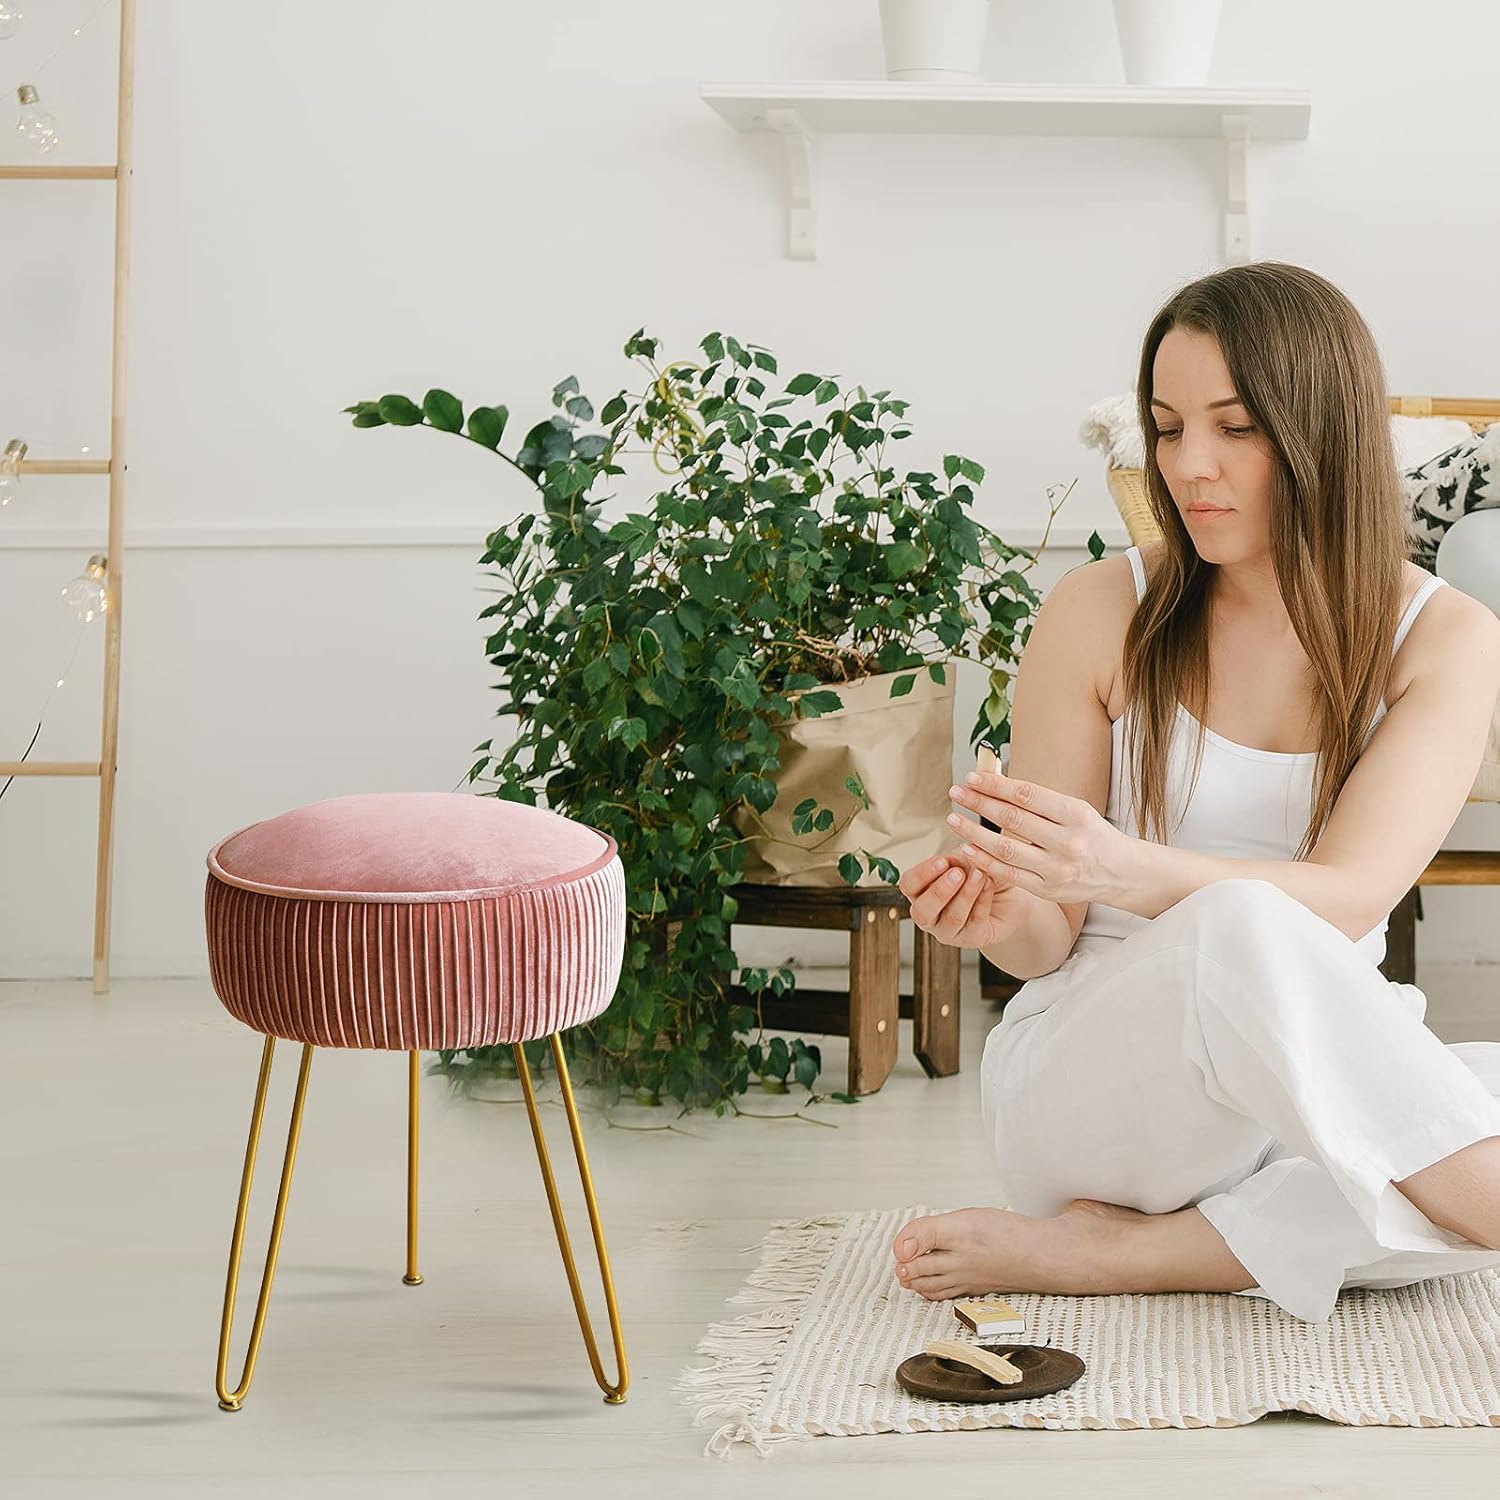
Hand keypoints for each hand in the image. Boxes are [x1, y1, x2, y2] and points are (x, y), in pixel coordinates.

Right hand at [898, 853, 1031, 950]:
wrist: (1009, 892)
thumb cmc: (981, 874)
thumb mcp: (969, 859)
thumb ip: (960, 858)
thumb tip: (958, 855)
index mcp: (920, 892)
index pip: (909, 885)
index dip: (922, 874)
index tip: (942, 861)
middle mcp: (930, 915)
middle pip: (922, 910)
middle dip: (940, 891)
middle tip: (958, 873)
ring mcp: (949, 931)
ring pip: (951, 918)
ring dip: (966, 895)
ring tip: (980, 875)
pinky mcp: (972, 939)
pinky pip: (975, 923)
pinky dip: (983, 901)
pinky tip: (989, 885)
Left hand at [944, 771, 1134, 905]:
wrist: (1121, 873)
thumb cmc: (1091, 834)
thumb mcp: (1075, 810)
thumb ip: (1038, 801)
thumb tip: (994, 783)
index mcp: (1075, 814)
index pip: (1026, 795)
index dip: (995, 785)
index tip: (971, 777)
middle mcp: (1067, 841)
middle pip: (1012, 818)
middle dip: (978, 803)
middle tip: (956, 792)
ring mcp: (1056, 868)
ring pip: (1004, 848)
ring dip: (973, 832)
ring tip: (954, 819)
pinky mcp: (1047, 890)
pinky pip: (1008, 874)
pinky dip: (983, 860)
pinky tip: (966, 848)